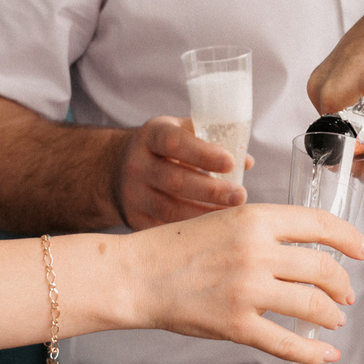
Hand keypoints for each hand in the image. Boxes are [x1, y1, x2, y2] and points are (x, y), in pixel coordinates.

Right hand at [111, 114, 249, 228]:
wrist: (116, 169)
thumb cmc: (161, 149)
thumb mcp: (179, 132)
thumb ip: (212, 141)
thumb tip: (246, 162)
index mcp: (151, 136)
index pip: (175, 143)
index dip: (203, 154)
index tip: (231, 162)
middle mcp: (137, 164)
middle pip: (175, 180)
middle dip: (211, 190)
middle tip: (241, 196)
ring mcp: (134, 195)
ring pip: (171, 209)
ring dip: (206, 214)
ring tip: (234, 216)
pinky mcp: (136, 219)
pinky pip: (165, 228)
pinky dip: (192, 231)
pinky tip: (215, 230)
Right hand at [122, 202, 363, 363]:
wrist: (139, 275)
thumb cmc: (177, 247)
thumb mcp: (226, 219)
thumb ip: (266, 231)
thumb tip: (308, 250)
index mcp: (256, 218)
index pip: (320, 225)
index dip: (349, 239)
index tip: (363, 251)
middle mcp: (257, 251)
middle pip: (322, 269)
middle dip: (341, 285)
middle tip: (345, 294)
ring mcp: (248, 290)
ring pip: (312, 305)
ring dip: (330, 315)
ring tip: (333, 319)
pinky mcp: (236, 324)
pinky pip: (287, 342)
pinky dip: (312, 351)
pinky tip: (324, 353)